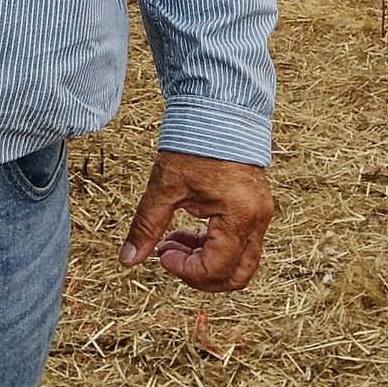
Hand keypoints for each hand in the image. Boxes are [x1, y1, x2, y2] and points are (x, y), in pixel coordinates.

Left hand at [119, 150, 272, 291]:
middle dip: (201, 277)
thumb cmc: (194, 143)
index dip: (185, 271)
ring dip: (206, 262)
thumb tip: (127, 260)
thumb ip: (147, 226)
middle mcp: (257, 219)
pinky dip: (214, 247)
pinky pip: (240, 244)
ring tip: (173, 241)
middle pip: (238, 276)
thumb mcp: (165, 186)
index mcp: (239, 215)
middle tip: (171, 259)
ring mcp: (260, 215)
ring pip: (240, 263)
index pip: (215, 268)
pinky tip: (186, 232)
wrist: (220, 109)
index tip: (161, 253)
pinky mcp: (255, 208)